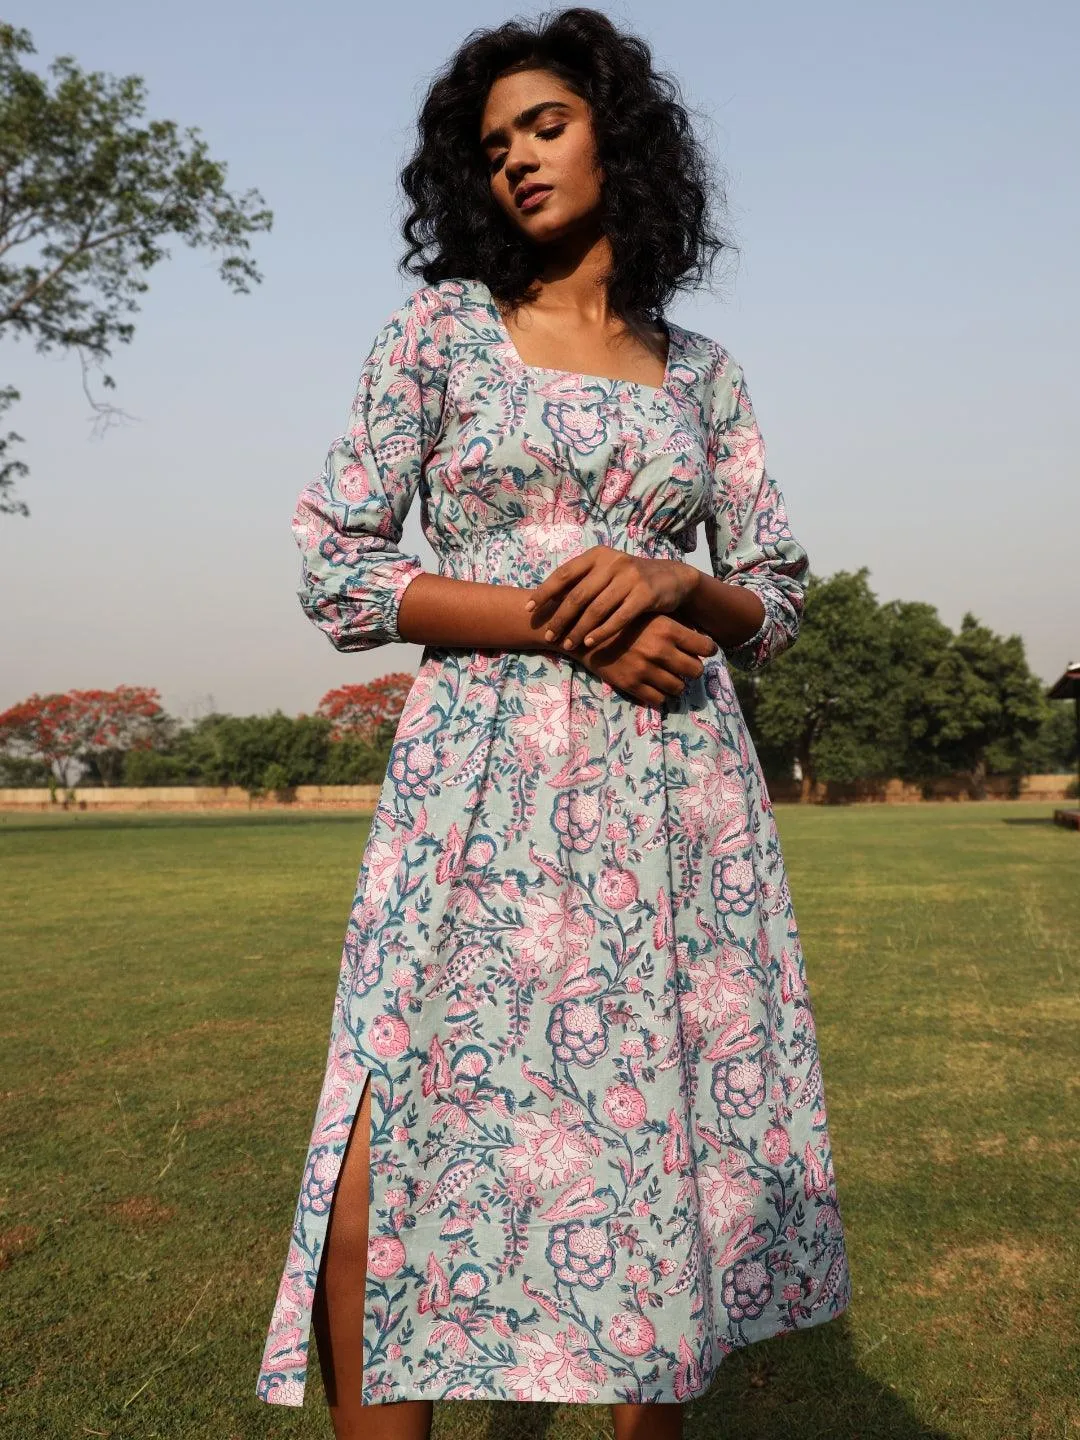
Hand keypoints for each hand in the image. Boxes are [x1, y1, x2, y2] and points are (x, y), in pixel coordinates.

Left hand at [524, 545, 701, 653]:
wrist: (671, 578)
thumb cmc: (630, 579)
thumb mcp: (607, 572)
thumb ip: (583, 581)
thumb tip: (547, 600)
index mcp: (597, 555)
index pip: (564, 574)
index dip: (544, 592)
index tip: (529, 609)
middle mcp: (612, 562)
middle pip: (578, 595)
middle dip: (560, 617)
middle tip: (549, 635)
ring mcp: (630, 578)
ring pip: (596, 609)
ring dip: (578, 629)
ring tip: (567, 644)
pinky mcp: (645, 594)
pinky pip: (618, 618)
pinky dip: (602, 632)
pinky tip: (590, 643)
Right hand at [569, 611, 718, 705]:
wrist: (584, 632)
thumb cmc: (620, 619)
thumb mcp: (649, 612)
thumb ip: (675, 622)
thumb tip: (698, 634)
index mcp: (667, 629)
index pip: (705, 647)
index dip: (707, 650)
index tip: (701, 650)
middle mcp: (660, 650)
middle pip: (696, 670)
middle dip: (693, 668)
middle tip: (684, 665)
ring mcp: (645, 670)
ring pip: (679, 687)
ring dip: (676, 683)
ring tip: (668, 676)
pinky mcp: (632, 685)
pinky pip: (659, 700)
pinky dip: (660, 695)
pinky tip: (654, 686)